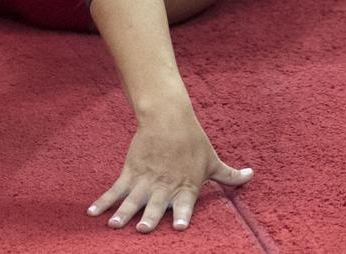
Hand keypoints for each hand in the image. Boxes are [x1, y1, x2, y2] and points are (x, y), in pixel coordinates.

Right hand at [86, 105, 252, 232]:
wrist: (167, 117)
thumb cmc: (193, 141)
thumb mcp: (212, 160)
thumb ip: (230, 175)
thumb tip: (252, 176)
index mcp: (185, 186)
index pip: (184, 204)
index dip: (181, 215)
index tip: (179, 226)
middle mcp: (164, 186)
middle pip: (155, 205)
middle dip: (149, 217)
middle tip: (143, 229)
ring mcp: (145, 179)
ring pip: (132, 199)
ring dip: (123, 213)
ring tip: (114, 225)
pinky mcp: (130, 171)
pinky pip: (115, 189)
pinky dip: (103, 201)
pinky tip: (92, 212)